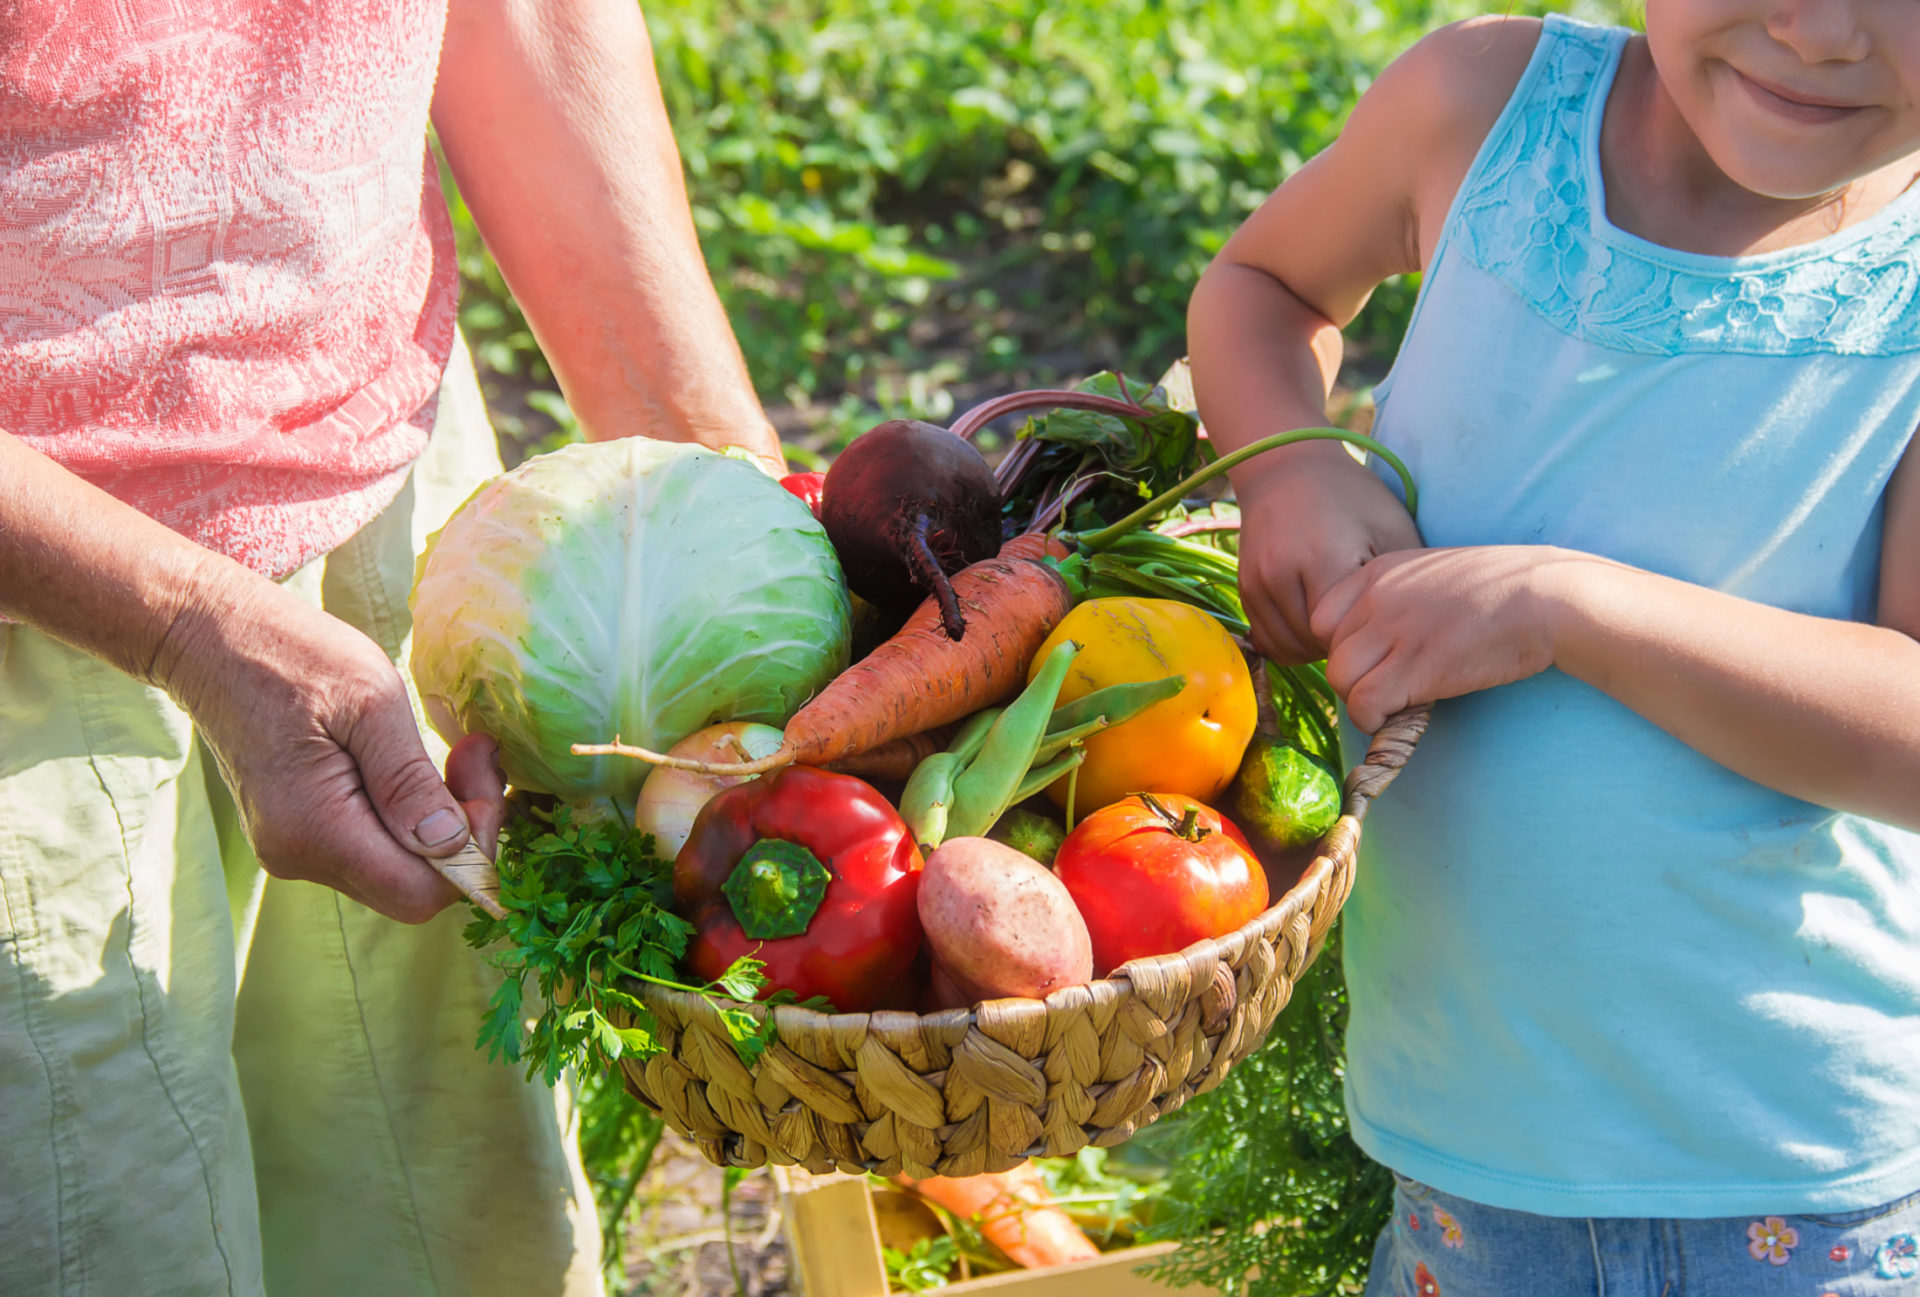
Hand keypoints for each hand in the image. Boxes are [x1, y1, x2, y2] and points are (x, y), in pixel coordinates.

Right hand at [160, 574, 507, 922]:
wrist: (211, 640)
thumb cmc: (291, 655)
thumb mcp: (369, 702)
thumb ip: (409, 781)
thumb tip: (450, 845)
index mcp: (314, 831)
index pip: (420, 892)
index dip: (474, 850)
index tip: (482, 773)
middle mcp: (300, 857)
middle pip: (413, 887)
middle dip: (465, 831)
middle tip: (476, 753)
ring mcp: (296, 849)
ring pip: (399, 868)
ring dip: (442, 819)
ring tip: (455, 751)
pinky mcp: (300, 832)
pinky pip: (375, 846)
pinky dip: (410, 813)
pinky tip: (417, 764)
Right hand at [1235, 442, 1422, 663]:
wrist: (1287, 465)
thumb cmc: (1352, 495)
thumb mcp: (1392, 527)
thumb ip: (1403, 580)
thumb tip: (1419, 627)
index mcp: (1323, 558)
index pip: (1345, 632)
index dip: (1367, 637)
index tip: (1384, 626)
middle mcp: (1281, 573)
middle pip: (1315, 644)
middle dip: (1342, 646)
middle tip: (1366, 631)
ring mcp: (1257, 581)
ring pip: (1288, 647)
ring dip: (1316, 649)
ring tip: (1341, 630)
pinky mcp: (1245, 587)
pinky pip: (1267, 638)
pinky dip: (1292, 644)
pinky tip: (1315, 631)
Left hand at [1308, 545, 1584, 732]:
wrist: (1547, 595)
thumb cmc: (1503, 587)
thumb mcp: (1432, 573)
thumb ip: (1396, 596)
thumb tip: (1375, 636)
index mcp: (1378, 571)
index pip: (1321, 616)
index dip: (1340, 645)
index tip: (1370, 659)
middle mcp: (1377, 598)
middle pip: (1329, 652)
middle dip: (1354, 676)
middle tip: (1387, 686)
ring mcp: (1394, 632)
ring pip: (1341, 680)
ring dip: (1362, 701)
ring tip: (1395, 703)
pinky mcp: (1415, 669)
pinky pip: (1364, 705)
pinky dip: (1375, 720)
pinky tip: (1401, 716)